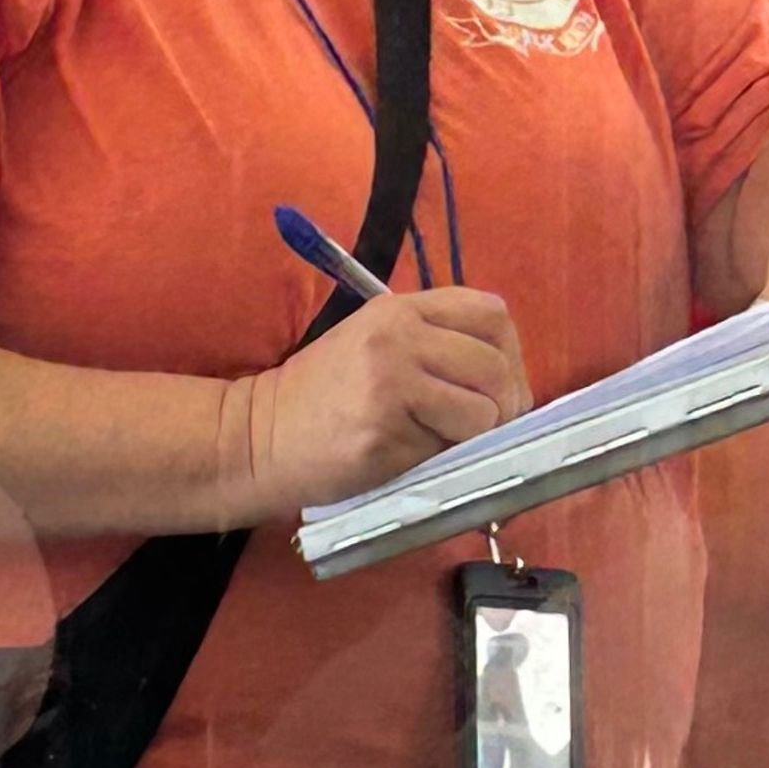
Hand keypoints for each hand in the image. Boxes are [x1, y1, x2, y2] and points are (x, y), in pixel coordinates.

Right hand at [240, 284, 529, 516]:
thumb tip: (505, 380)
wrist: (258, 437)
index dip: (510, 354)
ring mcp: (390, 383)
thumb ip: (432, 344)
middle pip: (495, 365)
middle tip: (490, 427)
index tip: (502, 386)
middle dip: (506, 403)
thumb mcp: (373, 345)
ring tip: (449, 442)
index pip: (490, 313)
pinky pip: (449, 447)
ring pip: (484, 409)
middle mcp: (398, 337)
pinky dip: (446, 457)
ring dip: (479, 435)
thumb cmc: (322, 397)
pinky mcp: (384, 432)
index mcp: (399, 310)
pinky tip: (415, 455)